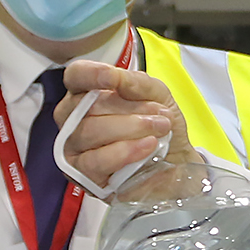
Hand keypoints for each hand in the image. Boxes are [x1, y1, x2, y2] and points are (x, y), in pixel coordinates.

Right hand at [57, 59, 194, 187]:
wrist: (176, 163)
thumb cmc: (159, 127)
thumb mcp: (157, 96)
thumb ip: (137, 83)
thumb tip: (116, 77)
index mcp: (87, 94)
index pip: (75, 77)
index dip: (90, 74)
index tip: (113, 79)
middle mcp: (73, 120)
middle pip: (86, 106)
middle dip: (129, 108)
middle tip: (161, 115)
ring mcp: (74, 148)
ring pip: (90, 132)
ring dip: (131, 129)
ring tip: (159, 130)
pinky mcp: (83, 175)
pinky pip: (95, 161)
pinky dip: (125, 152)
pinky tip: (147, 147)